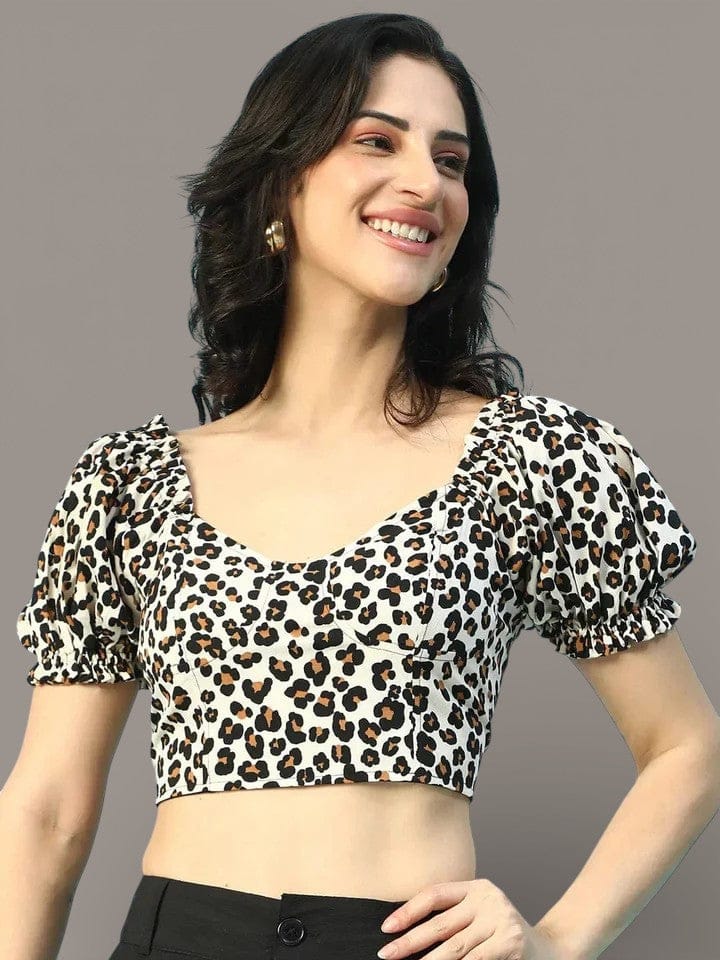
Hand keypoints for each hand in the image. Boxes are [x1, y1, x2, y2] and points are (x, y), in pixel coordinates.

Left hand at [377, 878, 571, 959]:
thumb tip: (405, 934)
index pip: (435, 894)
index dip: (408, 910)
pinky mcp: (509, 943)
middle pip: (440, 924)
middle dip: (410, 943)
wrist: (549, 951)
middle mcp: (488, 899)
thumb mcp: (480, 917)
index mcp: (477, 887)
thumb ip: (454, 920)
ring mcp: (500, 920)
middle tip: (386, 955)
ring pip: (454, 950)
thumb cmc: (503, 936)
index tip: (386, 928)